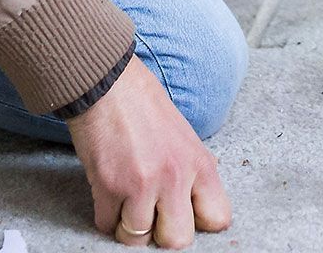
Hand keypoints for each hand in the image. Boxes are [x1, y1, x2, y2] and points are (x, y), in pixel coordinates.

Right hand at [68, 56, 231, 247]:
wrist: (107, 83)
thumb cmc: (144, 105)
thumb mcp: (183, 136)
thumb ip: (191, 172)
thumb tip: (194, 204)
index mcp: (199, 163)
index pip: (217, 219)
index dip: (198, 223)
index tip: (184, 216)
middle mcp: (175, 178)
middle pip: (177, 241)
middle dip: (161, 233)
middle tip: (151, 215)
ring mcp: (141, 184)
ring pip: (137, 239)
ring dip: (128, 225)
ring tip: (126, 203)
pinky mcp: (108, 187)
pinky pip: (106, 225)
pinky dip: (105, 216)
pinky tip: (108, 195)